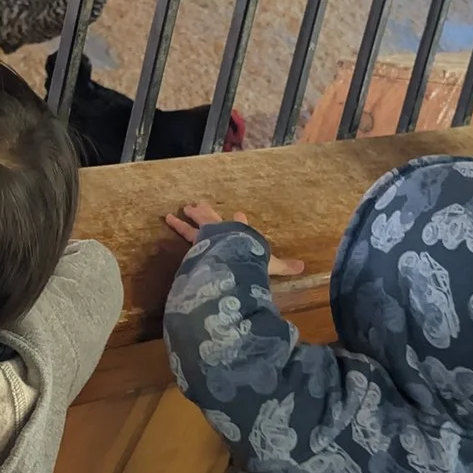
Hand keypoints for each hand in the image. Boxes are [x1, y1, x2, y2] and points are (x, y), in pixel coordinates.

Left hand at [165, 202, 305, 276]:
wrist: (232, 252)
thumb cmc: (251, 257)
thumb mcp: (270, 263)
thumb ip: (284, 266)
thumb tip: (304, 267)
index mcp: (241, 233)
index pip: (241, 225)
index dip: (240, 220)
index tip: (239, 213)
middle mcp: (223, 230)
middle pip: (214, 219)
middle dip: (206, 212)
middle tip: (195, 205)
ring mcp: (208, 234)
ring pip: (196, 223)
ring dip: (188, 217)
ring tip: (175, 212)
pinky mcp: (195, 240)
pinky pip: (185, 232)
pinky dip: (178, 226)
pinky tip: (168, 220)